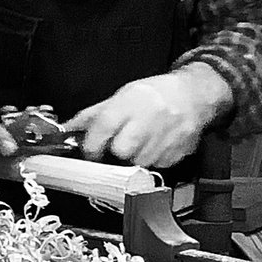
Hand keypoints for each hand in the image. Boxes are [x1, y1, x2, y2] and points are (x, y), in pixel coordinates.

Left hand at [63, 66, 231, 170]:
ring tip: (141, 142)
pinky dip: (152, 160)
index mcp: (131, 102)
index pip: (103, 128)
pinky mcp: (178, 152)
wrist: (193, 95)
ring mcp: (167, 137)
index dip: (92, 145)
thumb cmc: (153, 94)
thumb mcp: (121, 96)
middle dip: (116, 152)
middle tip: (119, 146)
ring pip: (139, 163)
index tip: (91, 150)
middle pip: (121, 151)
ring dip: (135, 157)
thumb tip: (67, 129)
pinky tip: (156, 144)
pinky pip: (156, 167)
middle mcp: (149, 119)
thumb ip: (93, 115)